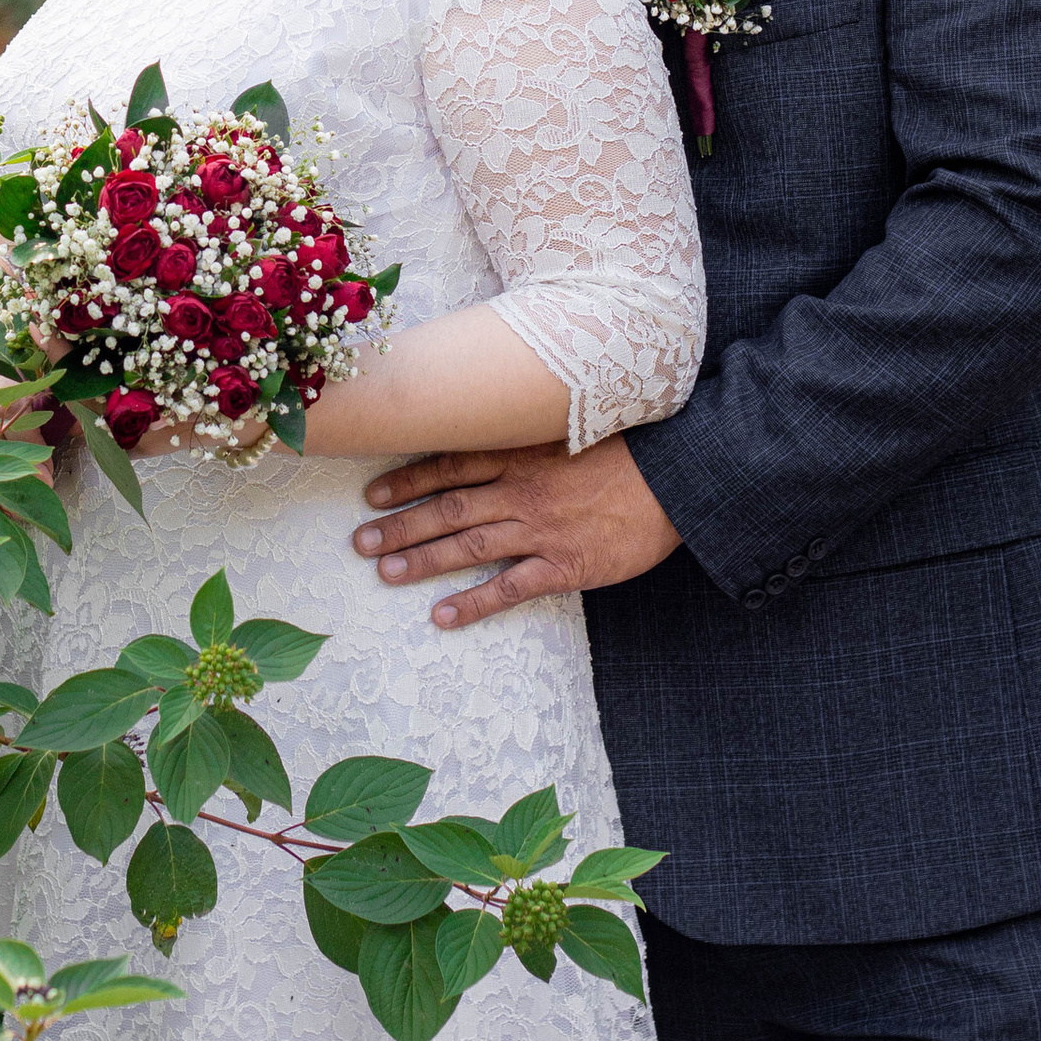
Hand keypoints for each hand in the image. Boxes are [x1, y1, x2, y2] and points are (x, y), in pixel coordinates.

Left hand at [352, 435, 682, 629]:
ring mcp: (540, 528)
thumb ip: (531, 433)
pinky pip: (509, 587)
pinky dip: (472, 603)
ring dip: (421, 560)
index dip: (407, 480)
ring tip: (384, 573)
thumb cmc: (631, 447)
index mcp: (521, 453)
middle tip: (360, 542)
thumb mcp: (575, 425)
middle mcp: (521, 490)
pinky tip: (442, 616)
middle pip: (447, 507)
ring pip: (467, 544)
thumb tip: (496, 428)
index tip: (371, 493)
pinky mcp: (565, 564)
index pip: (449, 464)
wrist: (679, 476)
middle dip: (400, 525)